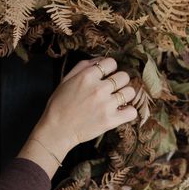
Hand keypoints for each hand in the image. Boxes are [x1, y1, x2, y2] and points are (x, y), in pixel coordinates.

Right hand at [19, 57, 136, 175]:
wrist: (57, 130)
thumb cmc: (59, 105)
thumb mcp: (66, 80)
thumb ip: (83, 66)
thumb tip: (100, 59)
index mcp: (87, 76)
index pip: (111, 62)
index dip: (110, 68)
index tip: (107, 75)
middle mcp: (98, 88)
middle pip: (124, 76)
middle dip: (119, 81)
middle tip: (112, 89)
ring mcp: (106, 105)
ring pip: (130, 92)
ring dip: (125, 95)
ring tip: (117, 100)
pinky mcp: (110, 120)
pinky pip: (132, 112)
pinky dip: (128, 112)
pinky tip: (120, 112)